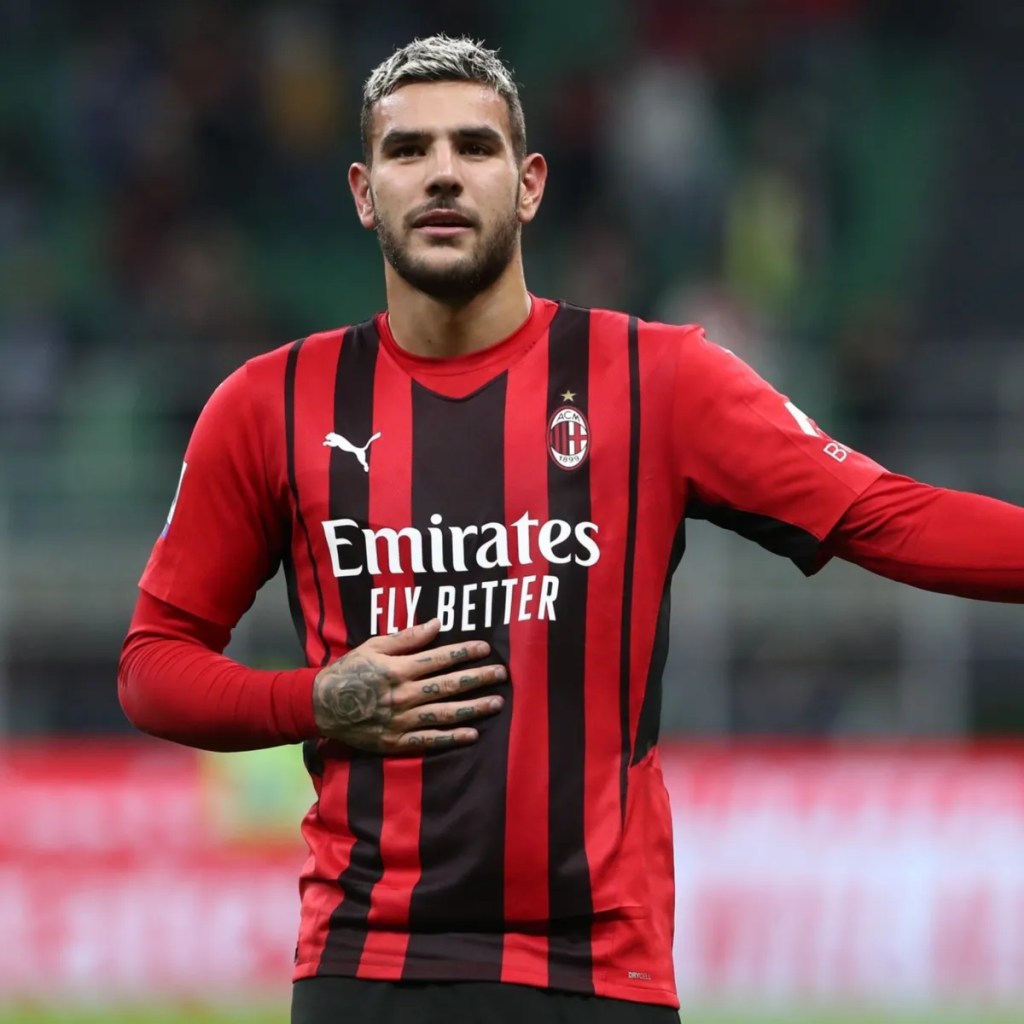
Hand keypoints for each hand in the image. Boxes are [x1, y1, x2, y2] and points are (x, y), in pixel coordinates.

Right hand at [312, 619, 504, 753]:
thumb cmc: (348, 671)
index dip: (464, 653)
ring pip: (445, 714)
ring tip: (496, 703)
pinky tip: (472, 734)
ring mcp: (401, 721)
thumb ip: (406, 637)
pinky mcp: (396, 741)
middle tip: (501, 674)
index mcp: (398, 669)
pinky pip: (429, 741)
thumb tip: (436, 624)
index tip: (486, 649)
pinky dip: (451, 738)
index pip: (440, 659)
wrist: (321, 706)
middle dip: (478, 679)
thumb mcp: (373, 646)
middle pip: (448, 686)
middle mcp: (404, 695)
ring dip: (473, 708)